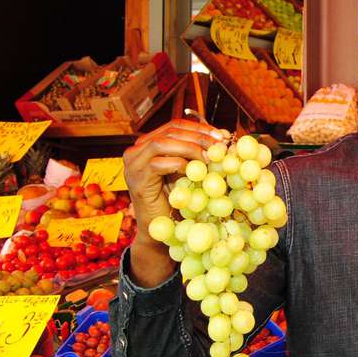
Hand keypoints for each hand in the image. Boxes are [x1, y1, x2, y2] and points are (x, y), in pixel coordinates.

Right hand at [122, 120, 221, 286]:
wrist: (162, 230)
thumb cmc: (178, 200)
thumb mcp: (190, 172)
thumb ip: (198, 154)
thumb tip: (223, 137)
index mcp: (149, 144)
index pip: (175, 126)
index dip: (199, 128)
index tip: (220, 135)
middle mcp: (137, 150)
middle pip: (170, 132)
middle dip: (198, 136)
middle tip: (219, 145)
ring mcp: (133, 164)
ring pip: (162, 143)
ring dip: (190, 147)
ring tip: (208, 158)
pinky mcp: (136, 180)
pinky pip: (157, 164)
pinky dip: (178, 164)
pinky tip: (193, 171)